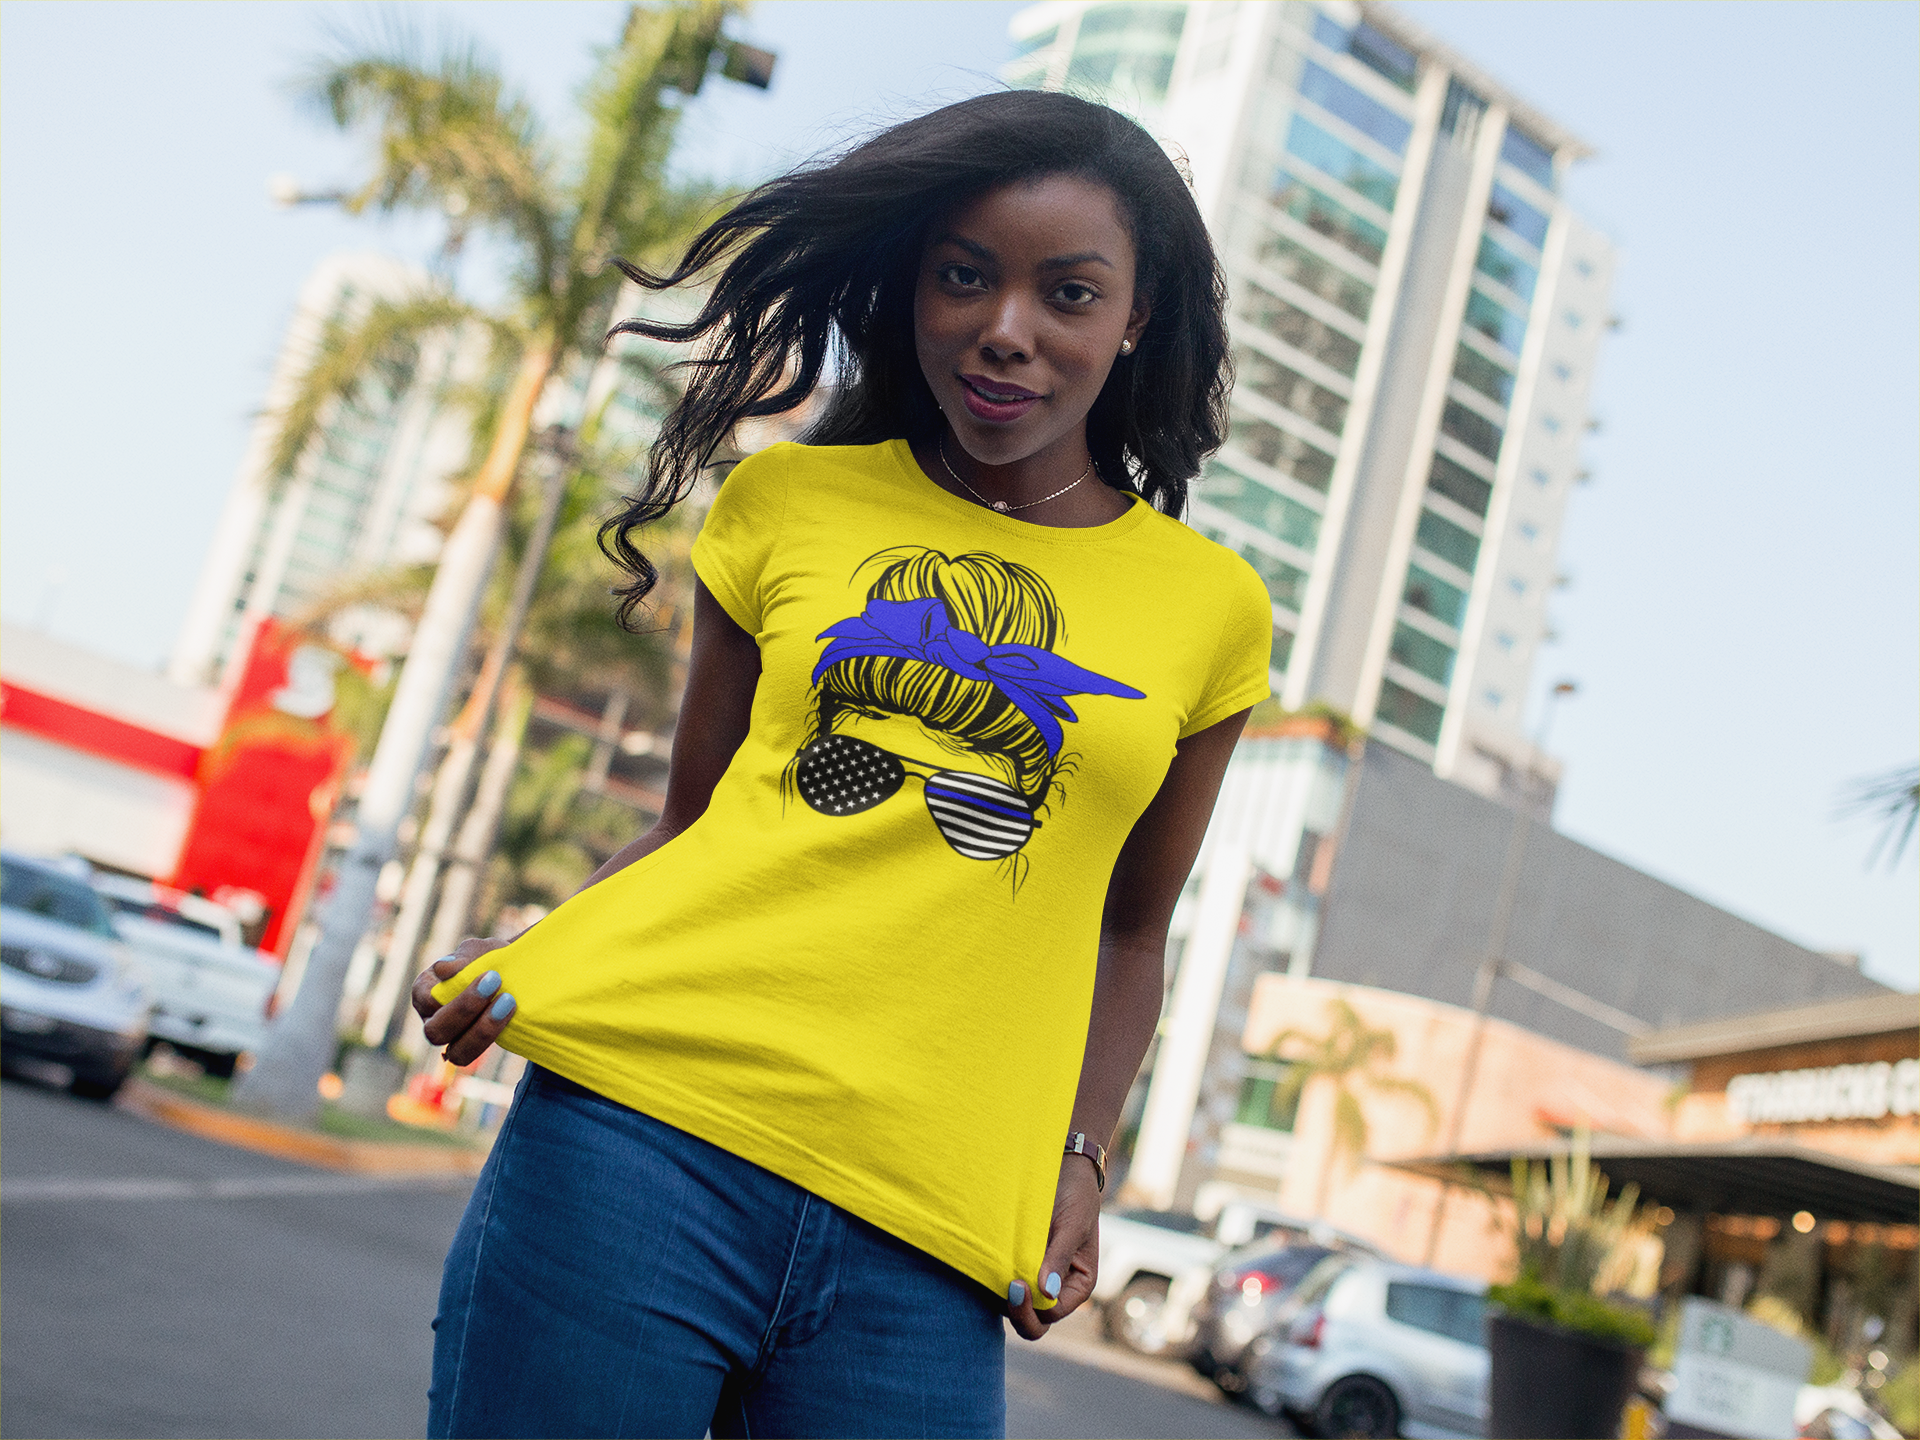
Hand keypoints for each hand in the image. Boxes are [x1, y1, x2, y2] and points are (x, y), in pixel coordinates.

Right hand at [411, 937, 515, 1066]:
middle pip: (436, 1032)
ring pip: (456, 1052)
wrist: (512, 974)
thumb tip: (444, 969)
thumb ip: (464, 957)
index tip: (491, 976)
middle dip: (467, 1012)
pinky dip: (494, 1037)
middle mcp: (431, 1018)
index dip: (456, 994)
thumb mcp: (478, 951)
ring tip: (509, 1004)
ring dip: (483, 1031)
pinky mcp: (470, 1047)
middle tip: (499, 987)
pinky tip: (513, 1017)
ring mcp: (450, 1037)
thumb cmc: (487, 960)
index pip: (428, 1001)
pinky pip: (477, 1052)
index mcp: (424, 990)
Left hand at [1006, 1153, 1101, 1340]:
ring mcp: (1034, 1278)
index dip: (1033, 1307)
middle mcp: (1055, 1288)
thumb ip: (1058, 1258)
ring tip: (994, 1270)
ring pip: (1013, 1306)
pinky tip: (987, 1264)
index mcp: (1077, 1285)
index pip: (1052, 1313)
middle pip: (1034, 1322)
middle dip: (1017, 1312)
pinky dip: (993, 1281)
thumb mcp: (1072, 1225)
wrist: (1063, 1169)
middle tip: (1006, 1287)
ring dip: (1001, 1296)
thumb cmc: (1075, 1196)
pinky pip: (1000, 1285)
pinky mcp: (1015, 1264)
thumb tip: (1045, 1293)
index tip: (1017, 1283)